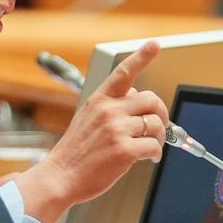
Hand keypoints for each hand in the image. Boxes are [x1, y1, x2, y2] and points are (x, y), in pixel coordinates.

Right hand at [14, 41, 167, 222]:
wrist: (60, 177)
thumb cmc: (74, 153)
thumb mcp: (87, 119)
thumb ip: (109, 107)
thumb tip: (133, 98)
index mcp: (99, 100)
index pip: (123, 72)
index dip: (142, 57)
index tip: (154, 45)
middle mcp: (108, 111)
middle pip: (151, 100)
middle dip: (162, 114)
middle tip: (160, 126)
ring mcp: (116, 130)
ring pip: (156, 124)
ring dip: (160, 137)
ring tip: (152, 146)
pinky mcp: (124, 150)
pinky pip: (154, 146)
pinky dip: (156, 153)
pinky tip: (149, 158)